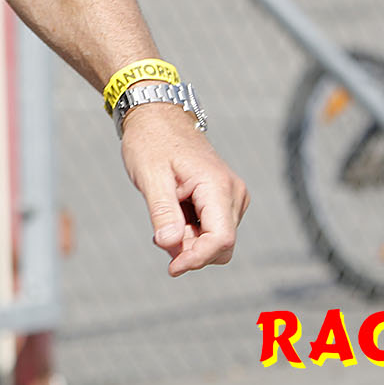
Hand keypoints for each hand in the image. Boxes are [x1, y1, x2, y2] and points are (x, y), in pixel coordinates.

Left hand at [119, 103, 248, 275]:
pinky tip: (172, 214)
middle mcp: (233, 192)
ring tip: (164, 214)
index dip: (197, 259)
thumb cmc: (150, 142)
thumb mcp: (150, 176)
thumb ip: (162, 213)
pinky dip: (191, 231)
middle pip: (220, 245)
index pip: (221, 240)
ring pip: (217, 241)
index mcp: (218, 186)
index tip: (172, 267)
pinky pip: (213, 230)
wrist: (157, 117)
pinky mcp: (225, 199)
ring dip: (188, 239)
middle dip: (190, 249)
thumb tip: (171, 247)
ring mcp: (232, 196)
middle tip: (159, 230)